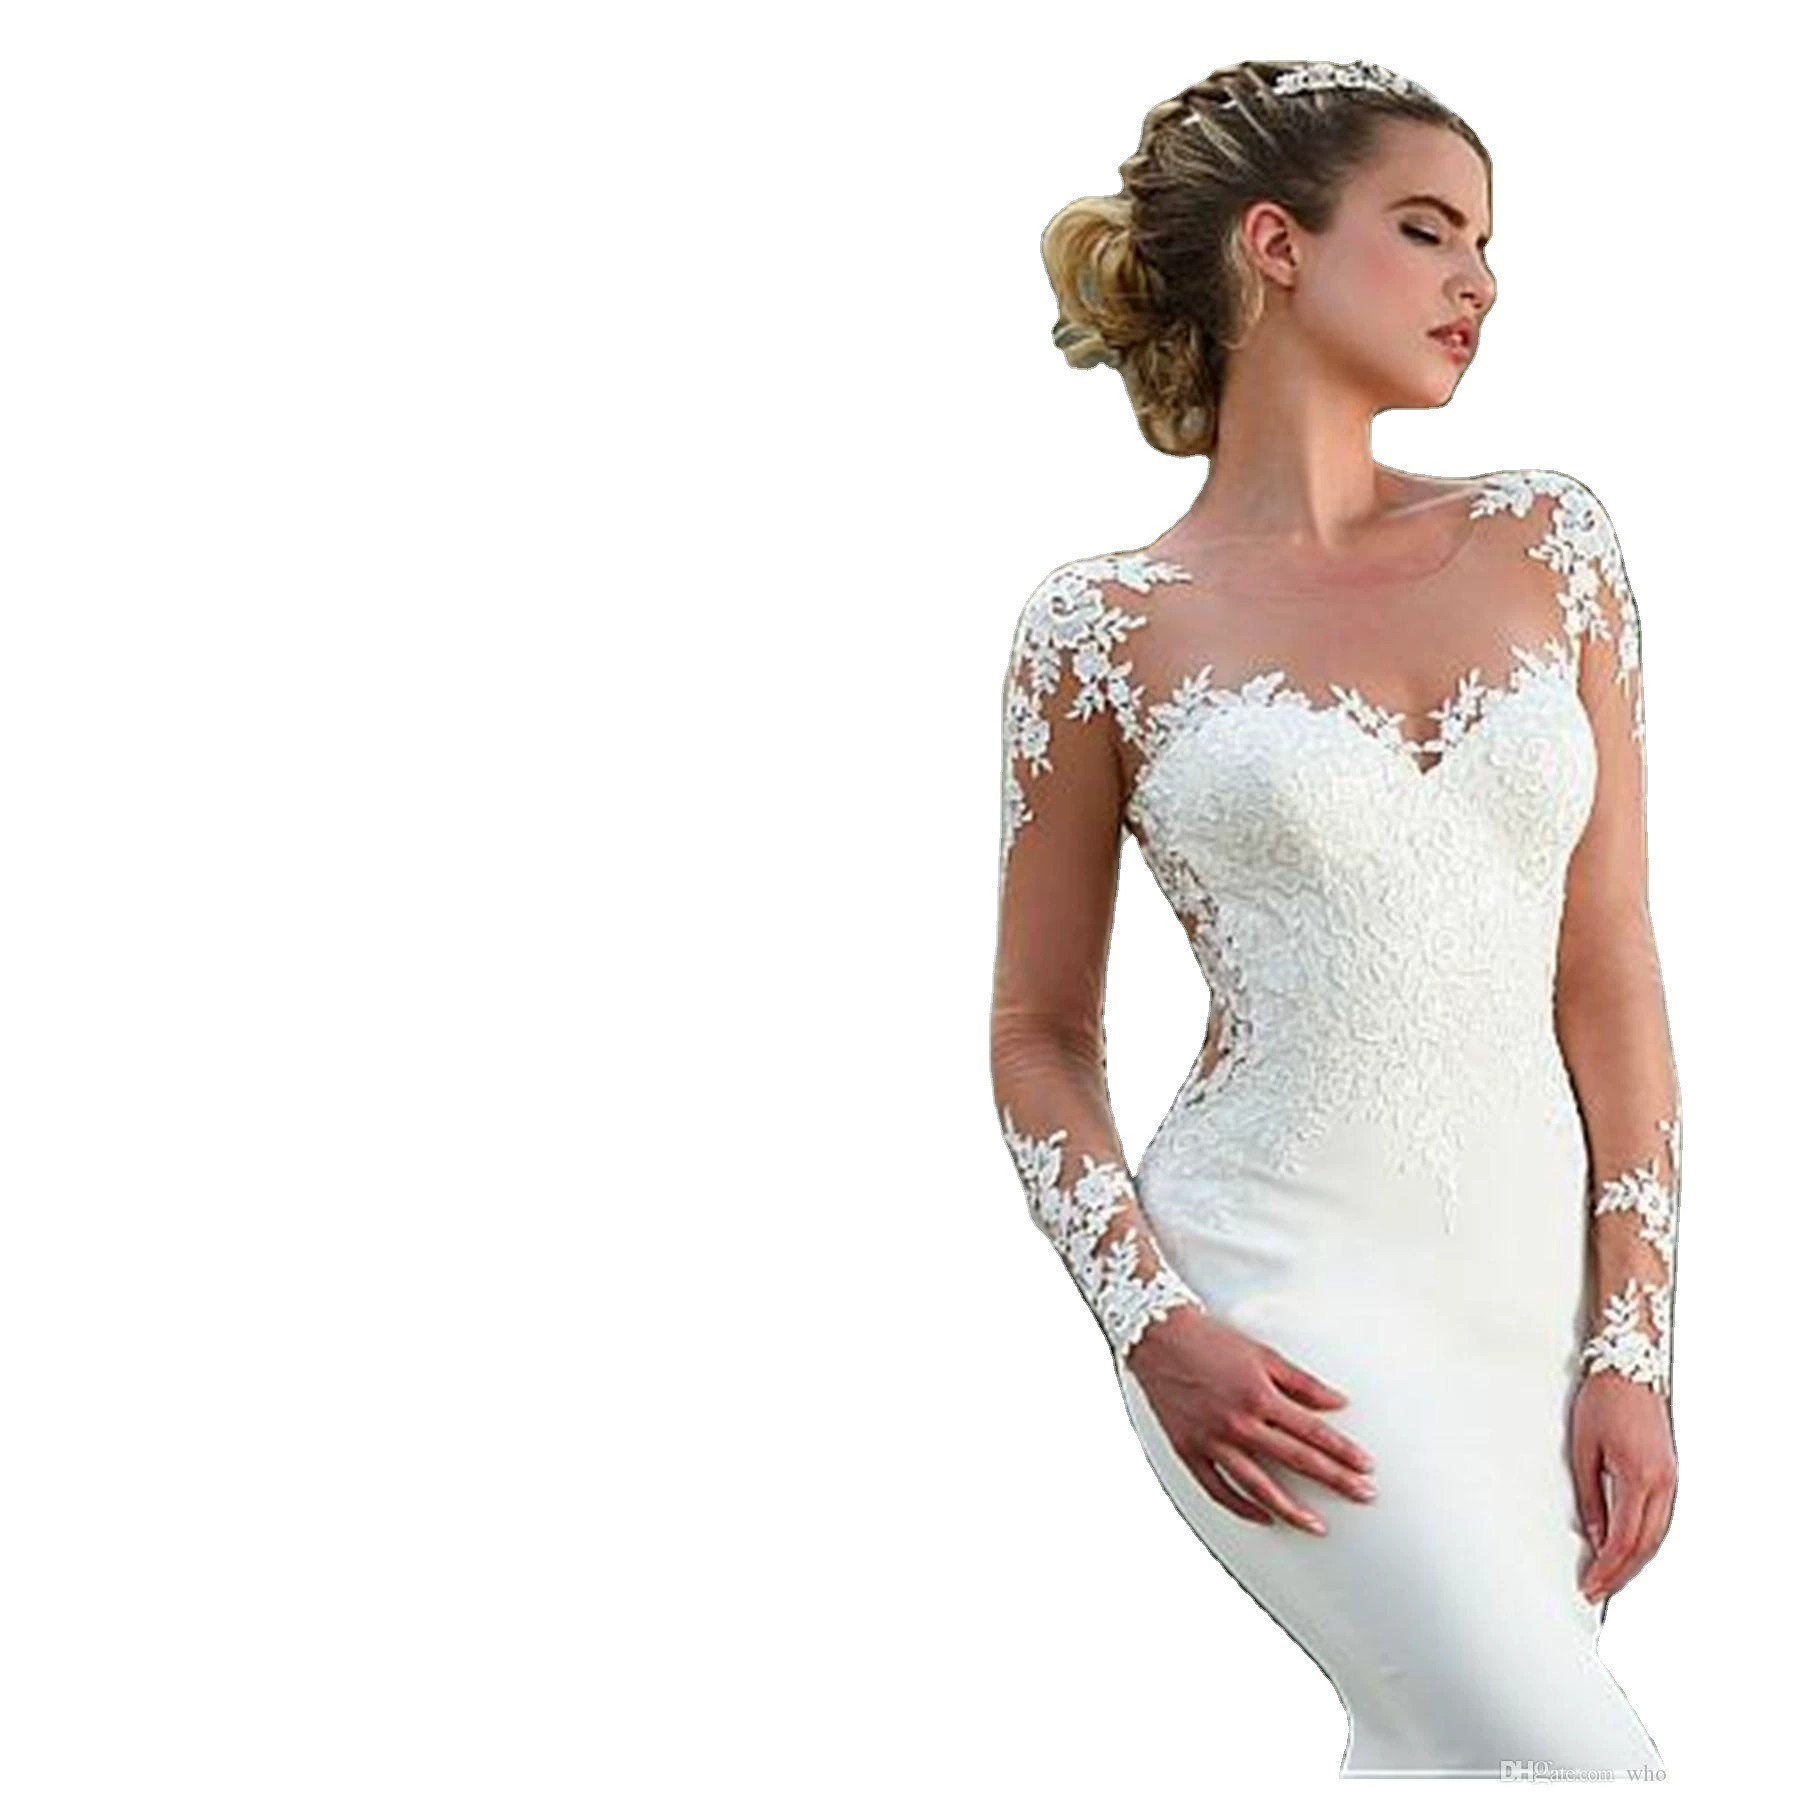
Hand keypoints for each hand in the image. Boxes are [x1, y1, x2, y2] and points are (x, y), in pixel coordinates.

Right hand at [1126, 1305, 1376, 1532]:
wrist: (1157, 1336)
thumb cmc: (1209, 1339)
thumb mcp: (1261, 1353)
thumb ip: (1301, 1382)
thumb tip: (1337, 1403)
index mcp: (1259, 1395)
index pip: (1313, 1432)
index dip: (1343, 1451)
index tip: (1366, 1467)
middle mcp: (1238, 1422)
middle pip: (1296, 1459)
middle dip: (1335, 1480)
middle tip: (1364, 1496)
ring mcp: (1212, 1440)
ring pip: (1259, 1486)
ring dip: (1291, 1509)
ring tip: (1317, 1526)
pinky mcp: (1189, 1450)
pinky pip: (1218, 1489)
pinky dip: (1241, 1507)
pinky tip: (1263, 1516)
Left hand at [1570, 1372, 1676, 1602]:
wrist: (1630, 1366)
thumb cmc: (1604, 1399)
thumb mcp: (1583, 1449)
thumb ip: (1590, 1496)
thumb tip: (1593, 1534)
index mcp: (1639, 1477)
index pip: (1624, 1539)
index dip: (1607, 1568)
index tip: (1591, 1585)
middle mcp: (1662, 1483)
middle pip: (1645, 1545)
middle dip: (1621, 1573)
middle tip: (1598, 1590)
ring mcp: (1671, 1479)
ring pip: (1657, 1536)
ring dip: (1635, 1560)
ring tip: (1610, 1577)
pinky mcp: (1670, 1474)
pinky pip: (1661, 1519)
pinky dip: (1645, 1540)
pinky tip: (1629, 1549)